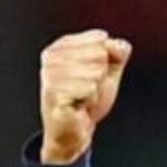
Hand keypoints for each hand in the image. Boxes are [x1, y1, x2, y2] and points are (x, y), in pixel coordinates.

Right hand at [38, 29, 131, 163]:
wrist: (76, 127)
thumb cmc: (88, 97)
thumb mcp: (109, 69)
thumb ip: (117, 51)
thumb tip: (115, 45)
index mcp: (62, 45)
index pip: (100, 39)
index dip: (106, 59)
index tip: (92, 73)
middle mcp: (51, 58)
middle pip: (99, 55)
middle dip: (101, 76)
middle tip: (87, 88)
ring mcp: (49, 76)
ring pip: (95, 72)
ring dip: (95, 89)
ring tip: (83, 97)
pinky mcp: (54, 94)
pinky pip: (89, 89)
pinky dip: (91, 99)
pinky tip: (79, 104)